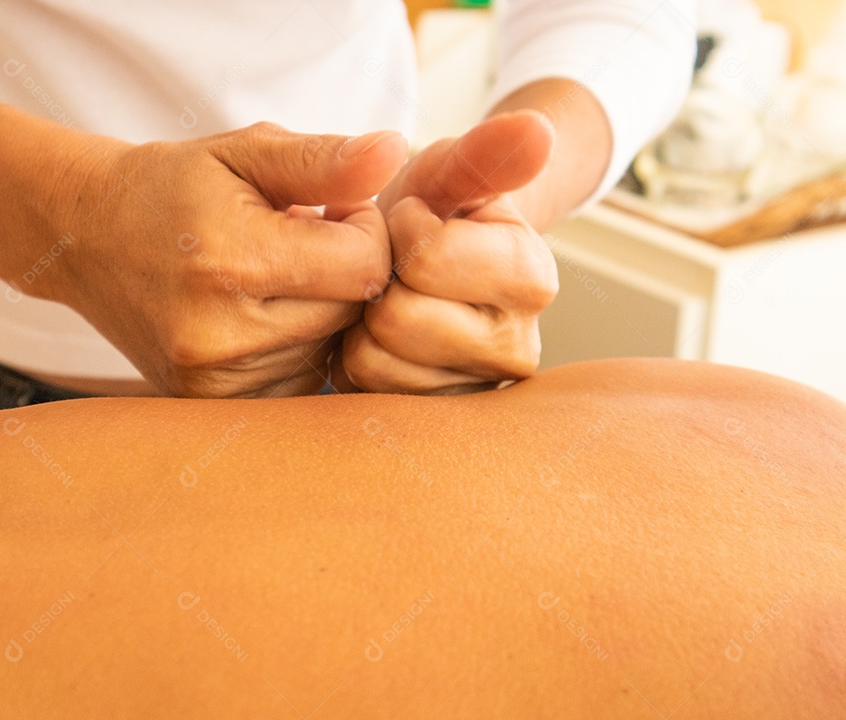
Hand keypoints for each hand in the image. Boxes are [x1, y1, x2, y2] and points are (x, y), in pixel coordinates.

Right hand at [43, 123, 406, 397]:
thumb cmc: (170, 188)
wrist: (84, 239)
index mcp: (231, 261)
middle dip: (343, 270)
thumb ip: (323, 159)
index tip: (332, 209)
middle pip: (351, 312)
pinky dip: (297, 346)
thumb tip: (394, 153)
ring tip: (271, 275)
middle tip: (301, 239)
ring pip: (329, 350)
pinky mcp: (210, 404)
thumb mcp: (243, 152)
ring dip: (321, 311)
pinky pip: (299, 381)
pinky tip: (261, 313)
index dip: (365, 229)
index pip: (364, 266)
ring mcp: (213, 380)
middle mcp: (221, 334)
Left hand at [333, 111, 559, 393]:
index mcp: (531, 278)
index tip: (410, 219)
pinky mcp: (433, 415)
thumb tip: (538, 130)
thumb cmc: (435, 211)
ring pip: (377, 357)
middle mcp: (516, 347)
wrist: (423, 261)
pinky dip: (358, 354)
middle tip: (395, 264)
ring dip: (365, 318)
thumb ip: (486, 151)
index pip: (426, 257)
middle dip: (380, 279)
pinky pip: (365, 388)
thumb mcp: (451, 170)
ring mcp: (474, 387)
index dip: (399, 227)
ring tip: (389, 294)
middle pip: (399, 316)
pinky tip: (380, 331)